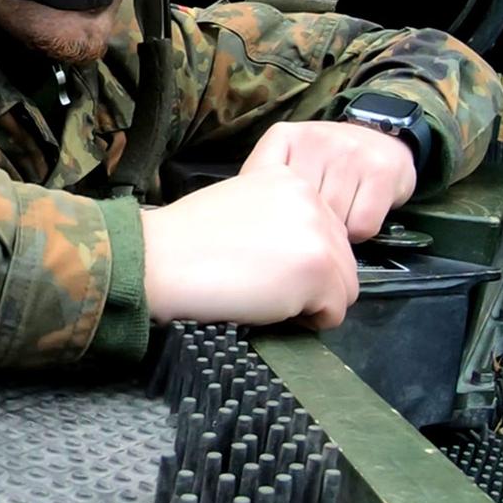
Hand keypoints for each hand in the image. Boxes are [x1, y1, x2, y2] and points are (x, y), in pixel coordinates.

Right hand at [142, 168, 358, 328]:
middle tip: (262, 285)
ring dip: (311, 302)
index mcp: (292, 180)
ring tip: (266, 297)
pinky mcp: (317, 270)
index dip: (298, 256)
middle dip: (311, 281)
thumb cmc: (183, 241)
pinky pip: (335, 313)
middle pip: (343, 259)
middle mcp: (313, 200)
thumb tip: (298, 254)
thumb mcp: (239, 204)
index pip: (327, 230)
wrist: (157, 260)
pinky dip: (307, 322)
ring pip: (344, 287)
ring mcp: (318, 235)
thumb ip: (277, 217)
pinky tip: (268, 307)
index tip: (261, 263)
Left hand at [241, 120, 415, 241]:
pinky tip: (357, 216)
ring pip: (332, 221)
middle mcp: (316, 139)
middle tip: (314, 218)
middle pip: (299, 209)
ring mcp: (350, 153)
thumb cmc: (325, 162)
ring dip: (334, 232)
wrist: (384, 138)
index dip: (268, 214)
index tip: (274, 222)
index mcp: (284, 137)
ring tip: (337, 216)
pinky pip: (362, 225)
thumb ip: (262, 185)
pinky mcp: (381, 171)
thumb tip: (246, 228)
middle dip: (305, 226)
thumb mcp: (288, 161)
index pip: (262, 185)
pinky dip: (359, 233)